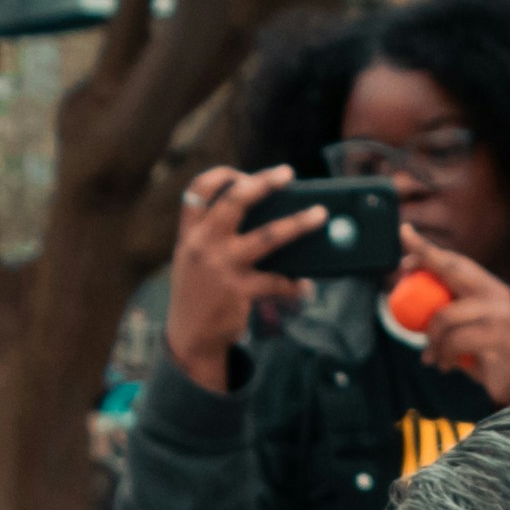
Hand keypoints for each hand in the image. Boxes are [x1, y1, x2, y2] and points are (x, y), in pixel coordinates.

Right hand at [160, 163, 320, 392]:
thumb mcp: (194, 259)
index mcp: (190, 233)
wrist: (190, 336)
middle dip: (263, 183)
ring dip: (298, 223)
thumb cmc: (200, 292)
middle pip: (234, 202)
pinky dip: (295, 284)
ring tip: (319, 214)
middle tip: (288, 173)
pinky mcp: (239, 290)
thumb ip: (213, 236)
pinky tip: (305, 286)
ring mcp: (221, 266)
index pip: (197, 191)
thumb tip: (267, 216)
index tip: (242, 172)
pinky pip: (278, 281)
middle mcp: (202, 244)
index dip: (220, 175)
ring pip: (267, 237)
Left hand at [406, 245, 509, 403]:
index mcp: (490, 288)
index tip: (404, 233)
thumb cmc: (485, 350)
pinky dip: (443, 354)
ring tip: (431, 356)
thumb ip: (449, 307)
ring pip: (446, 315)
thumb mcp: (468, 325)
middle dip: (425, 260)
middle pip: (454, 271)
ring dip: (432, 339)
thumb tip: (409, 285)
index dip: (428, 249)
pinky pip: (456, 341)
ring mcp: (501, 317)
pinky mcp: (499, 340)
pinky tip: (445, 365)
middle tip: (401, 268)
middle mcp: (497, 296)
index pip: (456, 262)